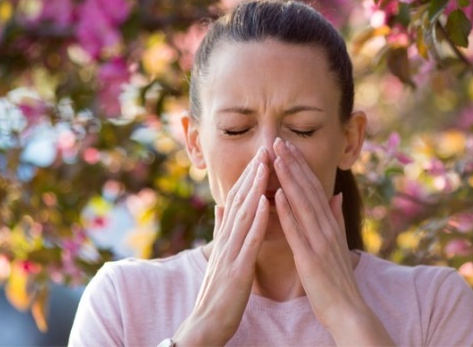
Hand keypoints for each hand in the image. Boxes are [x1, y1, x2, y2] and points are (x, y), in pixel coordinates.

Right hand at [173, 147, 270, 345]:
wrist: (205, 325)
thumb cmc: (218, 294)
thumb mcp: (220, 257)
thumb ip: (221, 230)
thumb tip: (221, 205)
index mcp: (226, 238)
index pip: (238, 201)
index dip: (249, 177)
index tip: (261, 154)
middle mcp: (226, 241)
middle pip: (240, 201)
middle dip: (253, 173)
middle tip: (266, 147)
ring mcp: (230, 254)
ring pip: (243, 214)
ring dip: (255, 187)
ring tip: (266, 164)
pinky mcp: (237, 270)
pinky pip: (249, 241)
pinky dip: (257, 219)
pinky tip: (266, 201)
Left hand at [272, 137, 393, 344]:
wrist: (347, 310)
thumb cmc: (338, 280)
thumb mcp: (338, 244)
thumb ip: (337, 218)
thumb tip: (335, 195)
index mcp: (330, 224)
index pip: (313, 188)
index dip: (300, 166)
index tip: (288, 146)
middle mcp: (326, 228)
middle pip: (307, 189)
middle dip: (292, 163)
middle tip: (278, 140)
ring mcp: (319, 241)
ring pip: (302, 204)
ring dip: (288, 179)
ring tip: (276, 157)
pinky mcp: (310, 258)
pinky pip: (297, 231)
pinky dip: (287, 211)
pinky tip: (277, 194)